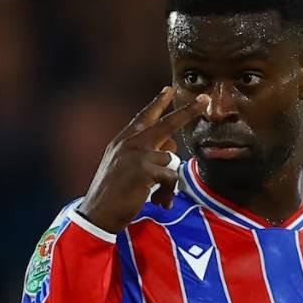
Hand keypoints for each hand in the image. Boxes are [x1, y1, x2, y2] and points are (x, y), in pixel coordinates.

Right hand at [77, 87, 209, 233]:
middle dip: (188, 112)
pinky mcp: (144, 170)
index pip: (144, 116)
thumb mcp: (121, 166)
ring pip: (172, 159)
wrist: (98, 213)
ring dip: (171, 181)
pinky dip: (169, 192)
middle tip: (205, 100)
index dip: (158, 103)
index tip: (169, 89)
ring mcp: (137, 155)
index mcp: (123, 141)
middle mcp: (130, 143)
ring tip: (160, 196)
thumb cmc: (112, 194)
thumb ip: (142, 154)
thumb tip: (170, 150)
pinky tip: (159, 201)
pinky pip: (171, 176)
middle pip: (166, 124)